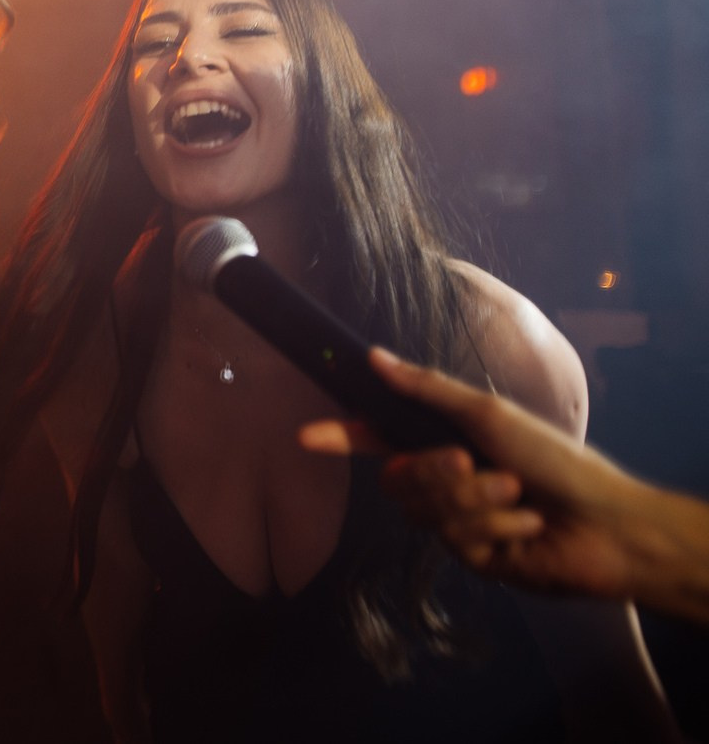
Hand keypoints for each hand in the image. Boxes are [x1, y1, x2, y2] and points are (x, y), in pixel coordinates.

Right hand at [300, 348, 645, 601]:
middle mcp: (446, 481)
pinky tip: (528, 526)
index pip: (379, 438)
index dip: (343, 437)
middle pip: (397, 479)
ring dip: (475, 499)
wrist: (608, 523)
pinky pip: (457, 539)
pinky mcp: (474, 558)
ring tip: (517, 495)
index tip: (307, 436)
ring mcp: (457, 522)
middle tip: (472, 463)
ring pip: (426, 510)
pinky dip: (496, 526)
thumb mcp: (487, 413)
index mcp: (445, 441)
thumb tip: (373, 356)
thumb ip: (425, 388)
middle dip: (436, 472)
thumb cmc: (556, 459)